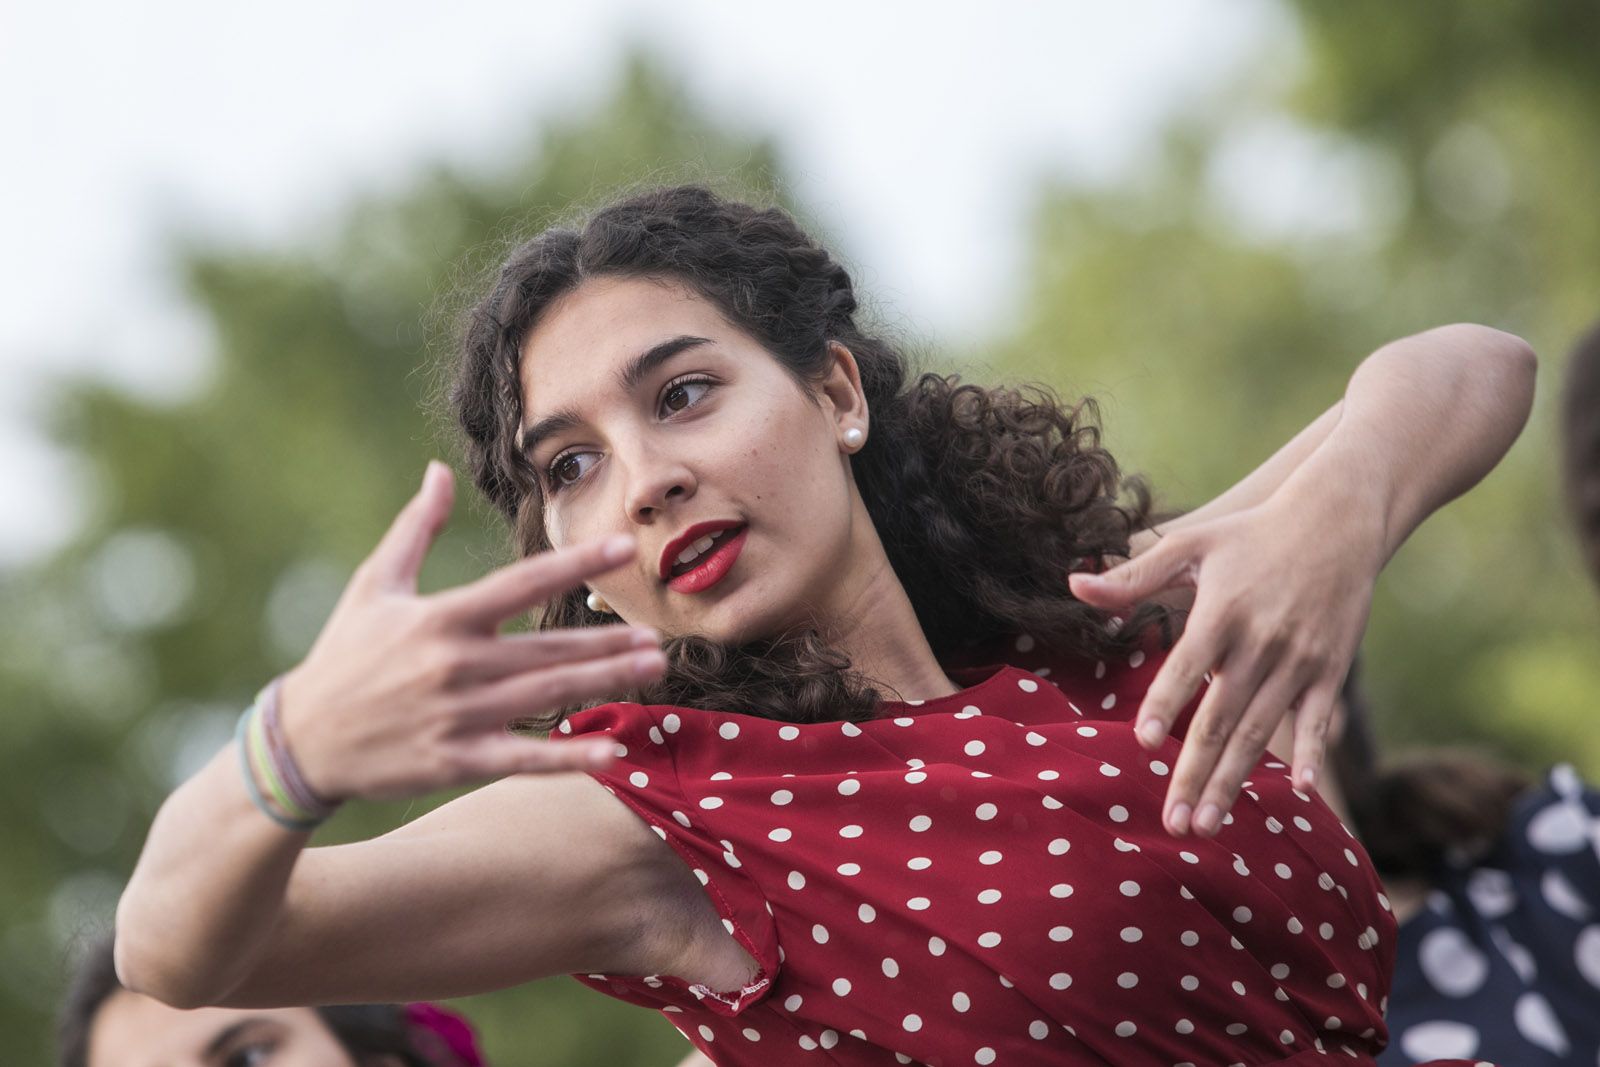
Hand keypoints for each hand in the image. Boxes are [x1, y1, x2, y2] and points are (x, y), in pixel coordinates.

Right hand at [278, 461, 664, 801]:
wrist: (299, 743)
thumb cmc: (343, 657)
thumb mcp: (373, 585)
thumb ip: (415, 528)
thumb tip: (437, 471)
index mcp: (440, 617)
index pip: (522, 582)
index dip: (576, 562)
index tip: (625, 546)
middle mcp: (454, 665)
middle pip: (546, 648)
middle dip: (606, 642)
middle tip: (657, 637)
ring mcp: (458, 716)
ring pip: (546, 697)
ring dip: (602, 682)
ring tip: (651, 670)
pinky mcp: (456, 761)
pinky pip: (523, 759)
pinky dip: (568, 756)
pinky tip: (612, 751)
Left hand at [1069, 492, 1382, 836]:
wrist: (1336, 519)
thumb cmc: (1250, 533)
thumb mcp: (1190, 544)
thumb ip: (1133, 575)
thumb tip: (1074, 585)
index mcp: (1221, 614)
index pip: (1186, 667)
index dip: (1166, 703)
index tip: (1144, 742)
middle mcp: (1260, 642)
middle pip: (1221, 717)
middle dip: (1195, 773)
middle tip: (1174, 823)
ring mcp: (1298, 660)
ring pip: (1261, 731)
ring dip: (1234, 781)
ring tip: (1208, 824)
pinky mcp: (1330, 669)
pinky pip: (1317, 719)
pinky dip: (1311, 753)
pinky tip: (1302, 791)